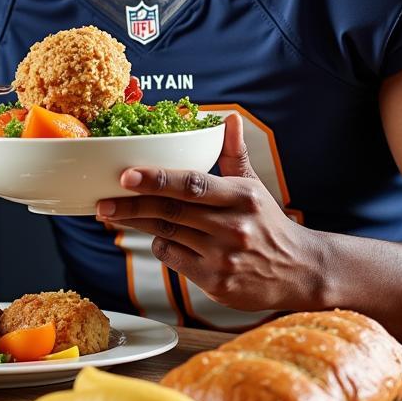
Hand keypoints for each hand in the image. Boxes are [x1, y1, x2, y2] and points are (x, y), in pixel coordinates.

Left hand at [95, 113, 312, 312]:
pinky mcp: (217, 282)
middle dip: (132, 205)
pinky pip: (174, 260)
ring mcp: (223, 256)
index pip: (193, 184)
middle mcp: (232, 226)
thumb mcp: (254, 186)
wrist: (299, 270)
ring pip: (167, 235)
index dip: (157, 179)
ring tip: (113, 213)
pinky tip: (159, 237)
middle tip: (102, 199)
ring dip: (137, 224)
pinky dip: (162, 246)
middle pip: (172, 212)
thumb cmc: (268, 223)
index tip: (127, 174)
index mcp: (241, 196)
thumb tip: (228, 118)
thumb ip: (234, 153)